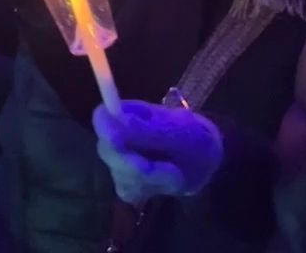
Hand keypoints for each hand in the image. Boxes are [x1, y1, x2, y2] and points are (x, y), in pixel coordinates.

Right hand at [93, 100, 223, 203]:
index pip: (101, 119)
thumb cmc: (191, 134)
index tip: (127, 146)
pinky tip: (166, 181)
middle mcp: (114, 136)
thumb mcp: (176, 129)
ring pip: (122, 176)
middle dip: (139, 166)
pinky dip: (153, 189)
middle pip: (108, 152)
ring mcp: (118, 162)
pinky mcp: (126, 184)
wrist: (204, 159)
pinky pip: (130, 192)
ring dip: (154, 180)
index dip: (109, 133)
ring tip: (176, 172)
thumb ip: (144, 128)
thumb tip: (114, 116)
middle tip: (171, 169)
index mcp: (124, 113)